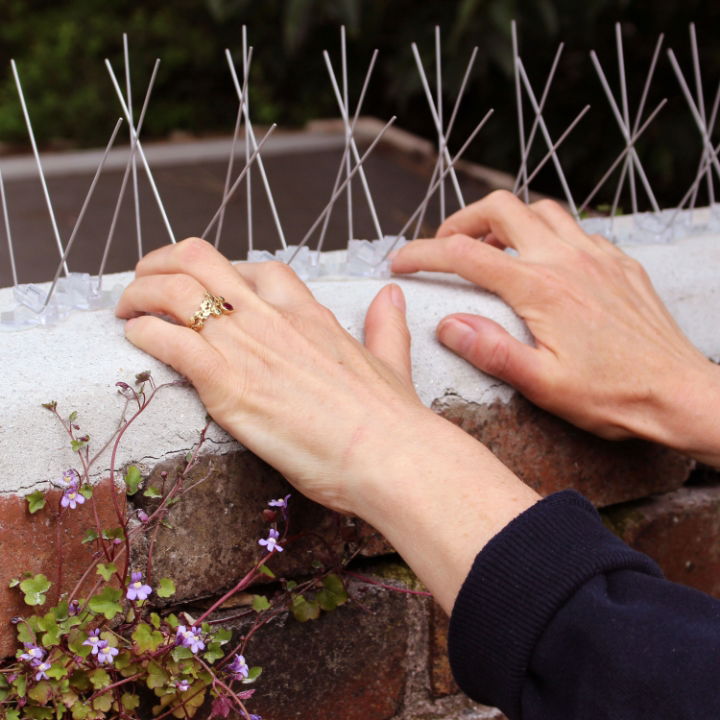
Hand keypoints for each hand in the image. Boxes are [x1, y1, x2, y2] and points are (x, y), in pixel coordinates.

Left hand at [115, 237, 426, 513]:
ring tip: (127, 310)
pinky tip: (136, 339)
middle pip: (201, 260)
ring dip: (140, 293)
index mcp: (308, 314)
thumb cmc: (390, 419)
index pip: (255, 268)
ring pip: (174, 290)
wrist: (388, 454)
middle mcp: (272, 319)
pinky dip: (144, 333)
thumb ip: (386, 327)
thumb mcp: (389, 362)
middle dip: (163, 263)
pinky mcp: (227, 383)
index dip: (221, 271)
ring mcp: (248, 347)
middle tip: (146, 284)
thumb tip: (391, 298)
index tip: (207, 290)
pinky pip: (169, 339)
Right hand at [392, 190, 719, 464]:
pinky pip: (574, 227)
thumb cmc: (614, 395)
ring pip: (540, 208)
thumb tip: (448, 325)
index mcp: (541, 288)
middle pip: (501, 208)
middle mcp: (567, 260)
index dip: (423, 254)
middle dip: (462, 220)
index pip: (465, 255)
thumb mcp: (543, 385)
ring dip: (507, 220)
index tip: (400, 261)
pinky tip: (542, 263)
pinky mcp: (619, 262)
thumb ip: (492, 351)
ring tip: (491, 249)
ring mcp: (597, 255)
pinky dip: (545, 233)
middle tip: (446, 247)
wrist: (679, 394)